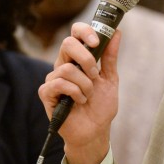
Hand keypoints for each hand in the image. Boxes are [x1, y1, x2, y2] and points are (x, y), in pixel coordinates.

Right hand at [38, 22, 120, 163]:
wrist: (95, 132)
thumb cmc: (100, 106)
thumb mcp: (110, 79)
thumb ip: (110, 57)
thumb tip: (116, 33)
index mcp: (78, 59)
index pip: (75, 34)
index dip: (84, 31)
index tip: (97, 41)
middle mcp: (63, 65)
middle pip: (67, 43)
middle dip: (86, 58)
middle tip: (95, 74)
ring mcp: (53, 79)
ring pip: (67, 68)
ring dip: (84, 84)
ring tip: (88, 96)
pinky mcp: (47, 93)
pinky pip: (59, 83)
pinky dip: (75, 92)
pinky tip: (79, 101)